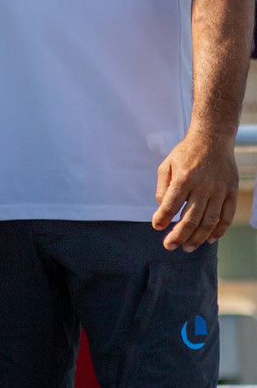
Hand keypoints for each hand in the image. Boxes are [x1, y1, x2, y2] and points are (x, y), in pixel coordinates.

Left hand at [154, 129, 237, 250]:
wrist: (213, 139)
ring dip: (197, 238)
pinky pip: (226, 217)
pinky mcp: (231, 193)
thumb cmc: (186, 153)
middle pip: (191, 218)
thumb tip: (161, 208)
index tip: (157, 227)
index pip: (170, 204)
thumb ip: (162, 187)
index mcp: (184, 178)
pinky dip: (219, 231)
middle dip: (179, 235)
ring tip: (187, 247)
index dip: (163, 218)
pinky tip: (209, 239)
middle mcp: (203, 186)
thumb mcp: (167, 165)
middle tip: (170, 246)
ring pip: (209, 221)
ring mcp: (219, 191)